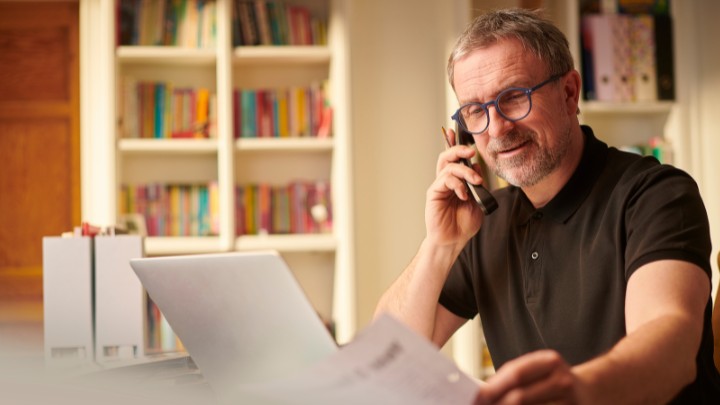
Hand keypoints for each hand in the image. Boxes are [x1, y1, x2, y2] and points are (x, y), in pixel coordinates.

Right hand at [426, 127, 485, 247]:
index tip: (457, 132)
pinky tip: (464, 195)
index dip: (454, 144)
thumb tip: (476, 167)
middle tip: (471, 151)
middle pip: (447, 157)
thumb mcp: (477, 201)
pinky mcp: (434, 193)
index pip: (455, 159)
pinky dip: (458, 184)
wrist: (453, 241)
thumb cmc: (463, 224)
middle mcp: (446, 181)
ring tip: (476, 182)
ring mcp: (439, 186)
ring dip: (465, 171)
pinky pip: (445, 180)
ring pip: (448, 166)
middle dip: (458, 149)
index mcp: (456, 181)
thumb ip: (476, 184)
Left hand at [474, 350, 581, 404]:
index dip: (493, 387)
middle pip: (520, 397)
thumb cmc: (554, 381)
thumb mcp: (539, 371)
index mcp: (550, 362)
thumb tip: (483, 394)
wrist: (592, 392)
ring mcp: (570, 401)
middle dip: (497, 404)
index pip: (516, 374)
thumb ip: (513, 378)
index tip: (476, 397)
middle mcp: (562, 380)